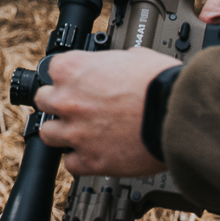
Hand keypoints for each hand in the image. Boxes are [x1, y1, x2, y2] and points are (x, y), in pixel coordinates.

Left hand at [32, 49, 177, 176]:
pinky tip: (95, 153)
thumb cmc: (161, 84)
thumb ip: (114, 62)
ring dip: (62, 132)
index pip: (53, 70)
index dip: (68, 77)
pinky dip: (81, 160)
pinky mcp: (90, 161)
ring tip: (81, 132)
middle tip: (78, 107)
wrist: (177, 115)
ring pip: (48, 134)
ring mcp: (75, 132)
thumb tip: (118, 65)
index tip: (76, 82)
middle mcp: (67, 100)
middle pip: (43, 101)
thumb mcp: (135, 56)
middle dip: (59, 103)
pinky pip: (71, 164)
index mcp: (74, 69)